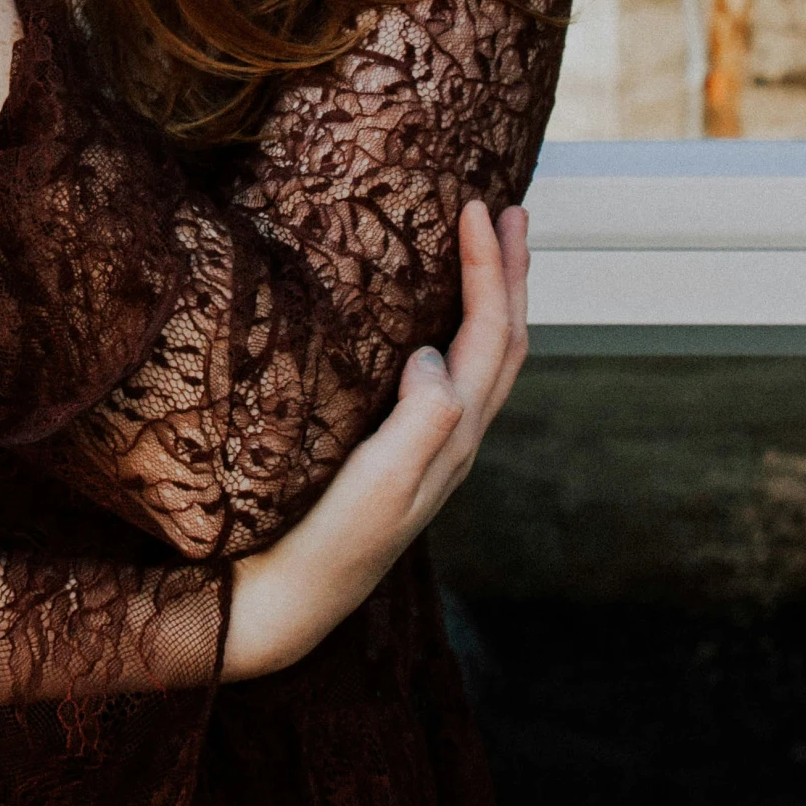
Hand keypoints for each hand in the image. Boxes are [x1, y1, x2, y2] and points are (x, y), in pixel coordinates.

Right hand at [222, 199, 528, 679]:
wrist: (293, 601)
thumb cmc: (331, 542)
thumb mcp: (379, 483)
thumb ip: (419, 421)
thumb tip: (435, 353)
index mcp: (455, 435)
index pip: (488, 334)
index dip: (490, 268)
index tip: (476, 205)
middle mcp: (453, 438)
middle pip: (503, 341)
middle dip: (511, 273)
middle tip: (508, 210)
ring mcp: (429, 446)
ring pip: (482, 359)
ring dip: (494, 298)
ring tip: (489, 249)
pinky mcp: (397, 451)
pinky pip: (450, 375)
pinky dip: (458, 329)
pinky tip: (430, 320)